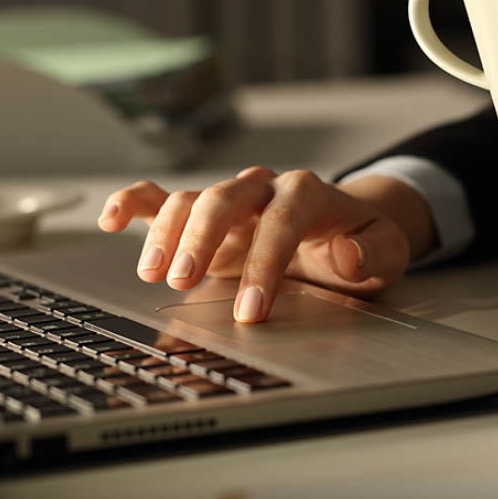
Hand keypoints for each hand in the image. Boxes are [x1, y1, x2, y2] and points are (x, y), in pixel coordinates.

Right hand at [97, 168, 434, 322]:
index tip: (250, 310)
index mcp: (307, 193)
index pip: (280, 221)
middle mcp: (263, 188)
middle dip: (200, 239)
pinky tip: (111, 220)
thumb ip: (373, 253)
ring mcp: (230, 199)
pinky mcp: (205, 214)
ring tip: (156, 274)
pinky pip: (162, 196)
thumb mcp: (385, 249)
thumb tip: (343, 255)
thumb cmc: (359, 240)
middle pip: (223, 198)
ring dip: (166, 233)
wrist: (343, 226)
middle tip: (183, 281)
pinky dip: (133, 203)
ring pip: (189, 198)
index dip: (262, 264)